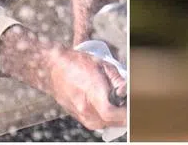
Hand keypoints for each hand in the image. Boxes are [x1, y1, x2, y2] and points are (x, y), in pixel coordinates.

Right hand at [0, 25, 125, 131]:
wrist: (53, 68)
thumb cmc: (77, 63)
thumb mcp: (102, 64)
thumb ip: (117, 80)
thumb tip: (126, 92)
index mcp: (91, 92)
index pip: (111, 113)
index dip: (125, 114)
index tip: (134, 108)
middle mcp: (84, 107)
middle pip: (110, 122)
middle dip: (124, 117)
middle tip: (132, 107)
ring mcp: (79, 114)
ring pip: (103, 125)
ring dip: (115, 119)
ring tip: (122, 107)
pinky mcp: (77, 116)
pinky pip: (96, 123)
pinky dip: (106, 119)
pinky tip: (110, 110)